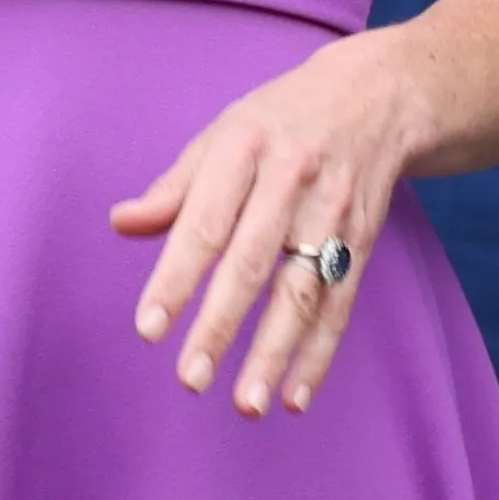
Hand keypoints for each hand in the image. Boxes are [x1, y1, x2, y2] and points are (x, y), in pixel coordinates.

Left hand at [110, 34, 424, 417]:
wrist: (377, 96)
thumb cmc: (280, 119)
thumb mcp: (224, 134)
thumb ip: (175, 186)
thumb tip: (121, 223)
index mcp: (245, 147)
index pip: (205, 221)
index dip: (176, 276)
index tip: (149, 327)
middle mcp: (291, 178)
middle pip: (253, 261)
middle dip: (221, 324)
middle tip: (189, 379)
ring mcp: (333, 210)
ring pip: (303, 290)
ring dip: (274, 351)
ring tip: (246, 404)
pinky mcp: (363, 239)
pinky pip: (340, 304)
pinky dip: (319, 353)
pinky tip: (294, 395)